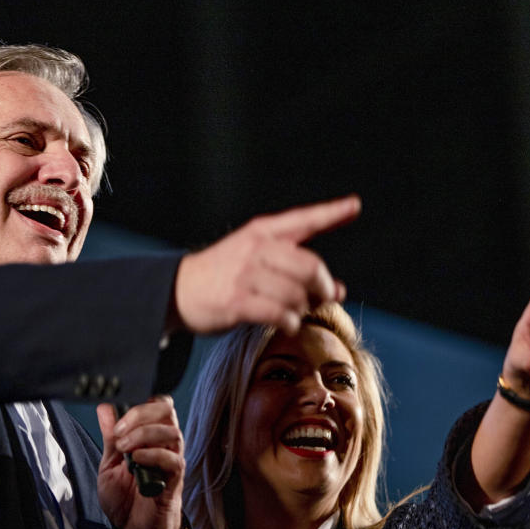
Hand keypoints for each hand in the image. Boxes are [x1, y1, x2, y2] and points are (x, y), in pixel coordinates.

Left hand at [96, 396, 183, 528]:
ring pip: (171, 431)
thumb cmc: (125, 499)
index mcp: (149, 435)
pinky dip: (154, 454)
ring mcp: (171, 460)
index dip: (139, 400)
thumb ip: (110, 436)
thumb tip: (105, 408)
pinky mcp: (175, 479)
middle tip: (119, 430)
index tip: (116, 409)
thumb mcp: (109, 464)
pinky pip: (173, 459)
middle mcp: (164, 443)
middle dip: (140, 413)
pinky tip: (137, 460)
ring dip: (143, 434)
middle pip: (166, 409)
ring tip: (124, 449)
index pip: (155, 403)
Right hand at [173, 195, 360, 334]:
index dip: (331, 212)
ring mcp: (246, 275)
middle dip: (323, 287)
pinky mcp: (237, 302)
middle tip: (323, 297)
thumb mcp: (253, 259)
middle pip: (310, 266)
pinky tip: (287, 323)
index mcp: (261, 232)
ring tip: (295, 312)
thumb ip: (293, 269)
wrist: (175, 290)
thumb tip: (339, 290)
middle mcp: (255, 248)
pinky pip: (280, 314)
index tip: (354, 205)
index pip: (303, 219)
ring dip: (304, 308)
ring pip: (297, 294)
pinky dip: (290, 321)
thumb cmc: (221, 276)